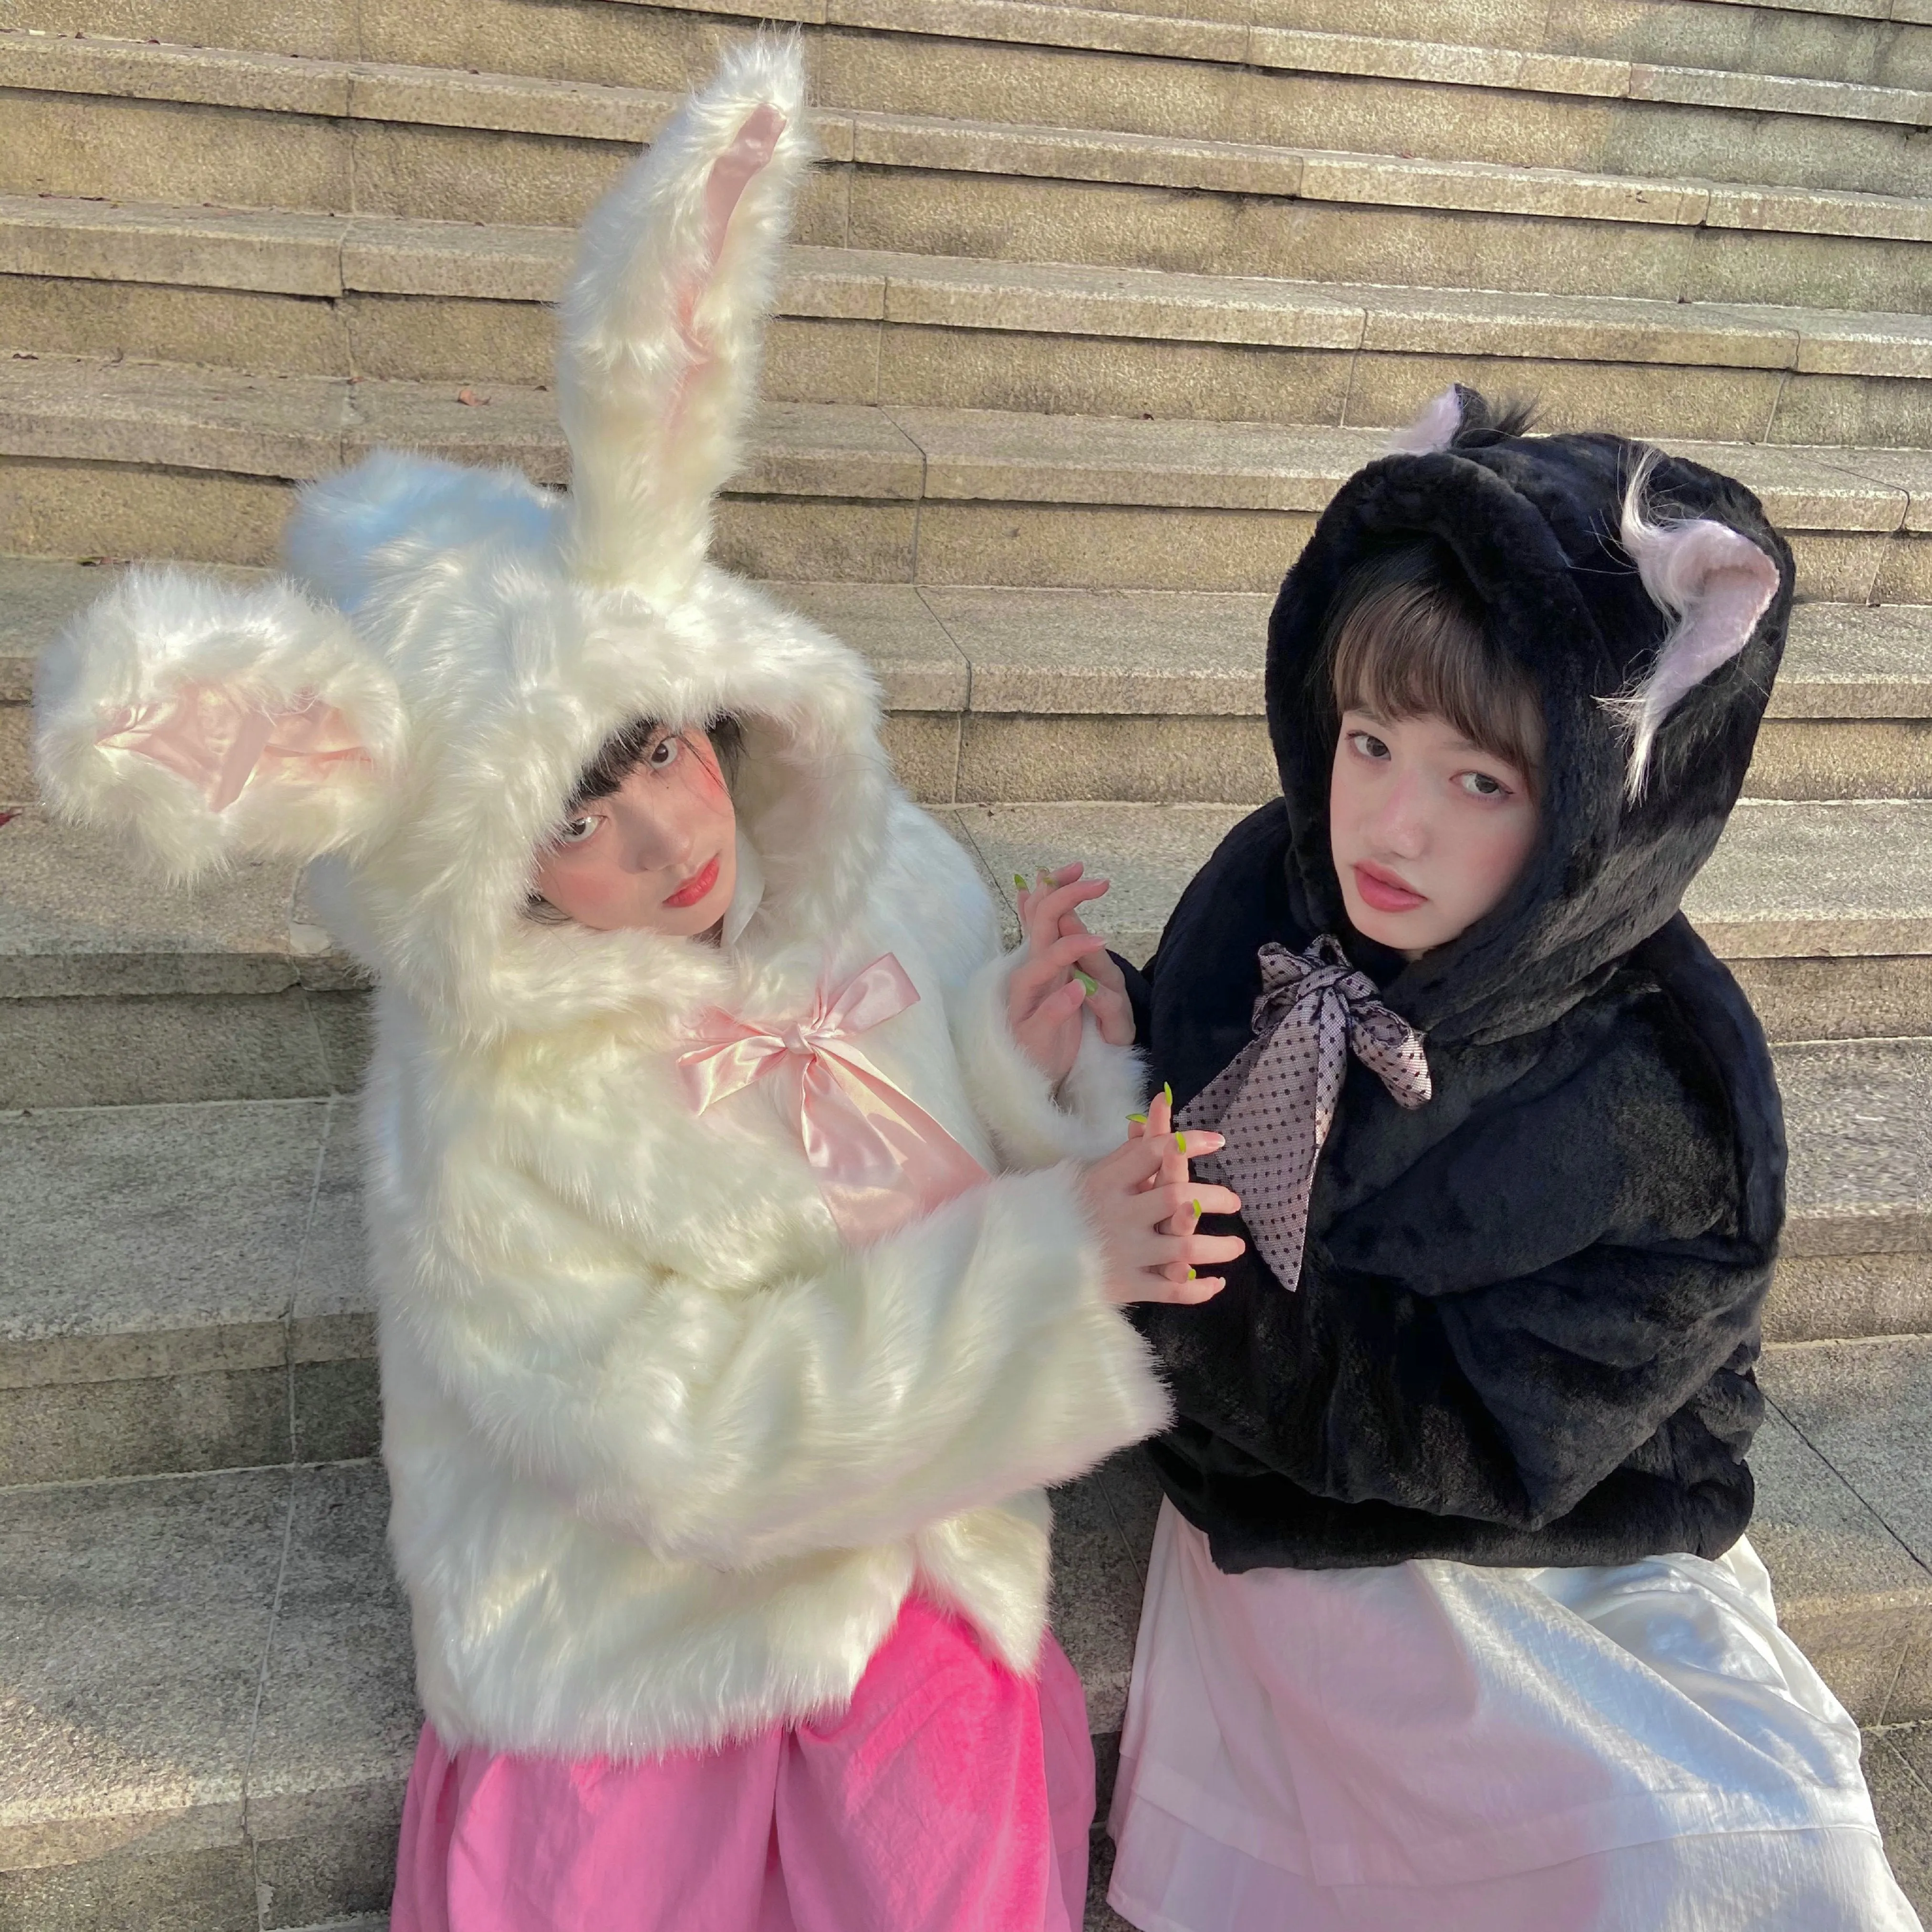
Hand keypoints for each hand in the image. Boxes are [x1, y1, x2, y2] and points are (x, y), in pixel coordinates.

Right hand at [1007, 862, 1134, 1086]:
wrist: (1033, 1074)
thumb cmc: (1048, 1024)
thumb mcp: (1052, 975)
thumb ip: (1046, 937)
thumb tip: (1033, 892)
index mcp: (1039, 960)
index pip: (1044, 915)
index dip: (1059, 888)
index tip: (1081, 868)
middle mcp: (1030, 976)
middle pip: (1041, 930)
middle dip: (1066, 901)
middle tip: (1097, 882)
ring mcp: (1027, 1005)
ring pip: (1037, 971)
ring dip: (1066, 951)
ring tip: (1098, 938)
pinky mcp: (1032, 1035)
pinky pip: (1044, 1016)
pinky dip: (1058, 1003)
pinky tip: (1077, 991)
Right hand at [1078, 1110, 1244, 1306]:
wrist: (1025, 1257)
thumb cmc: (1062, 1211)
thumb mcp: (1089, 1175)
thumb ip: (1129, 1151)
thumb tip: (1159, 1109)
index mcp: (1106, 1182)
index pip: (1153, 1152)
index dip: (1188, 1143)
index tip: (1216, 1142)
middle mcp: (1117, 1214)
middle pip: (1179, 1196)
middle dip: (1213, 1198)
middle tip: (1234, 1202)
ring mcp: (1123, 1252)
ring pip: (1183, 1248)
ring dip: (1216, 1248)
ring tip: (1236, 1246)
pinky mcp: (1124, 1285)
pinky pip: (1170, 1290)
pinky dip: (1196, 1289)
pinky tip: (1214, 1283)